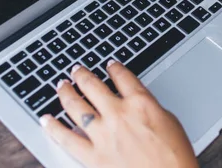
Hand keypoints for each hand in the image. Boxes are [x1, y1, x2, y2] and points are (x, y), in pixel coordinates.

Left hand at [40, 61, 197, 167]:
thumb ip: (149, 108)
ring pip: (76, 106)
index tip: (109, 65)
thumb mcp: (170, 121)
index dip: (114, 68)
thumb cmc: (176, 157)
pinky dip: (53, 128)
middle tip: (76, 70)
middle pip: (93, 86)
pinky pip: (66, 139)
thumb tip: (138, 104)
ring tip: (61, 86)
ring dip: (66, 93)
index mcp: (141, 103)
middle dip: (82, 75)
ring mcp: (103, 135)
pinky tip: (46, 119)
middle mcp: (119, 114)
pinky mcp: (93, 156)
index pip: (122, 76)